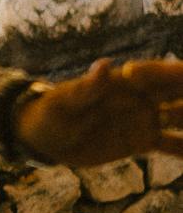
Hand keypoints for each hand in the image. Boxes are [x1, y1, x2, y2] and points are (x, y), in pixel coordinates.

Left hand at [19, 57, 182, 167]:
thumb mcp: (67, 103)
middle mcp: (145, 97)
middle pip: (182, 95)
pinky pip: (173, 146)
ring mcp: (148, 118)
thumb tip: (105, 67)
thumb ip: (89, 87)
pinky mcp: (143, 140)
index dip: (179, 75)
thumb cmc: (50, 113)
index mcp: (130, 82)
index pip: (165, 75)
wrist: (42, 136)